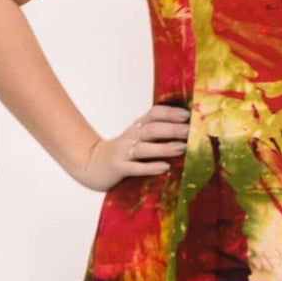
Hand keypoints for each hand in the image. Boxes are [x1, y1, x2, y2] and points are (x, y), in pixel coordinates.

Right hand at [76, 101, 190, 190]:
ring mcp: (123, 152)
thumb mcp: (137, 139)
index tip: (188, 115)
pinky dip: (149, 167)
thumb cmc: (123, 153)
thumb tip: (188, 134)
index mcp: (137, 127)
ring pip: (144, 148)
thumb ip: (157, 135)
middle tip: (189, 131)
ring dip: (163, 147)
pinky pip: (134, 168)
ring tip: (182, 148)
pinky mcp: (118, 168)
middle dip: (171, 129)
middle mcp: (130, 136)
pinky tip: (164, 168)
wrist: (92, 165)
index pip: (154, 114)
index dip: (170, 112)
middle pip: (151, 129)